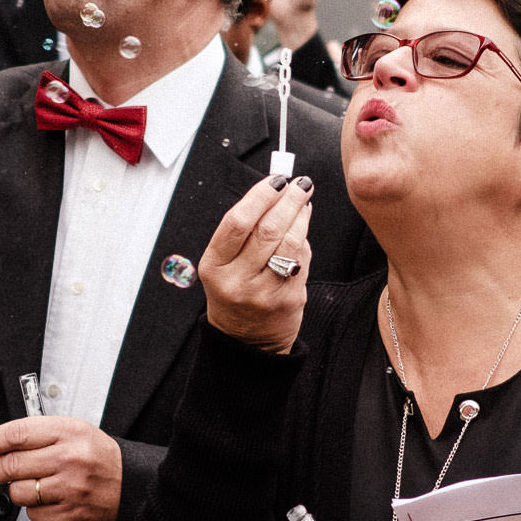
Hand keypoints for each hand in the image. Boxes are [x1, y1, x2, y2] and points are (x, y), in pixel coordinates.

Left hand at [0, 416, 125, 520]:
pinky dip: (37, 509)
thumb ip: (35, 437)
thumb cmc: (98, 458)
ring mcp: (71, 488)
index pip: (17, 434)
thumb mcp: (72, 433)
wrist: (131, 484)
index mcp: (68, 432)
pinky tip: (52, 499)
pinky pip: (35, 515)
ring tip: (35, 485)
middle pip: (11, 465)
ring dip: (17, 491)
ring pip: (19, 493)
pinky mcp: (71, 514)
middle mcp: (69, 458)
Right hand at [197, 173, 314, 353]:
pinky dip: (305, 240)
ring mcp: (263, 293)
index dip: (260, 196)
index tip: (277, 180)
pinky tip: (303, 229)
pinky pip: (301, 261)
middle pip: (267, 229)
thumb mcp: (225, 264)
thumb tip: (279, 193)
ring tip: (304, 202)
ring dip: (301, 216)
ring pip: (289, 243)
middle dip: (289, 200)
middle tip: (301, 184)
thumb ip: (245, 230)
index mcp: (215, 266)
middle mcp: (236, 281)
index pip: (237, 222)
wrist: (246, 340)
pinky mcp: (287, 301)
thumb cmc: (236, 291)